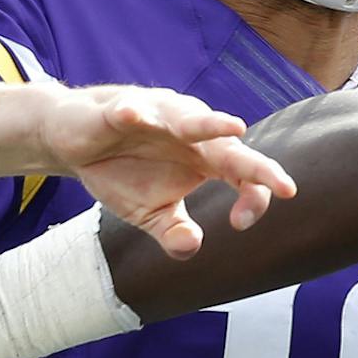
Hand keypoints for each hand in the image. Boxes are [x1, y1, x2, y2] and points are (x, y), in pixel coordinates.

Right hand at [40, 85, 295, 257]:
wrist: (76, 141)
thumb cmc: (124, 172)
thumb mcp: (149, 212)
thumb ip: (173, 230)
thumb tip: (191, 248)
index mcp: (207, 158)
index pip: (244, 176)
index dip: (253, 198)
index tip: (243, 223)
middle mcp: (194, 133)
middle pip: (231, 148)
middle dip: (256, 166)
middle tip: (282, 185)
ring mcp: (161, 117)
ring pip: (191, 119)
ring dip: (210, 124)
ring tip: (234, 128)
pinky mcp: (123, 109)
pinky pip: (132, 111)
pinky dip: (135, 113)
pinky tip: (133, 116)